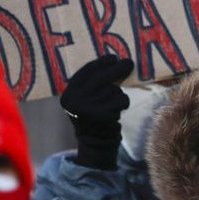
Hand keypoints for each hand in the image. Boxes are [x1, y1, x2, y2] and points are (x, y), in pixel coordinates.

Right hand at [60, 55, 133, 169]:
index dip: (100, 63)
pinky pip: (120, 99)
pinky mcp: (103, 116)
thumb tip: (114, 61)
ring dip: (119, 92)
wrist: (93, 142)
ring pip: (113, 89)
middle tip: (129, 63)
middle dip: (117, 68)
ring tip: (113, 102)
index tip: (113, 57)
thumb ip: (91, 83)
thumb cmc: (91, 114)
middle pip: (100, 78)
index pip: (85, 72)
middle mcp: (76, 101)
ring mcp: (89, 109)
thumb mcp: (83, 99)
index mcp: (68, 94)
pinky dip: (123, 101)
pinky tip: (118, 109)